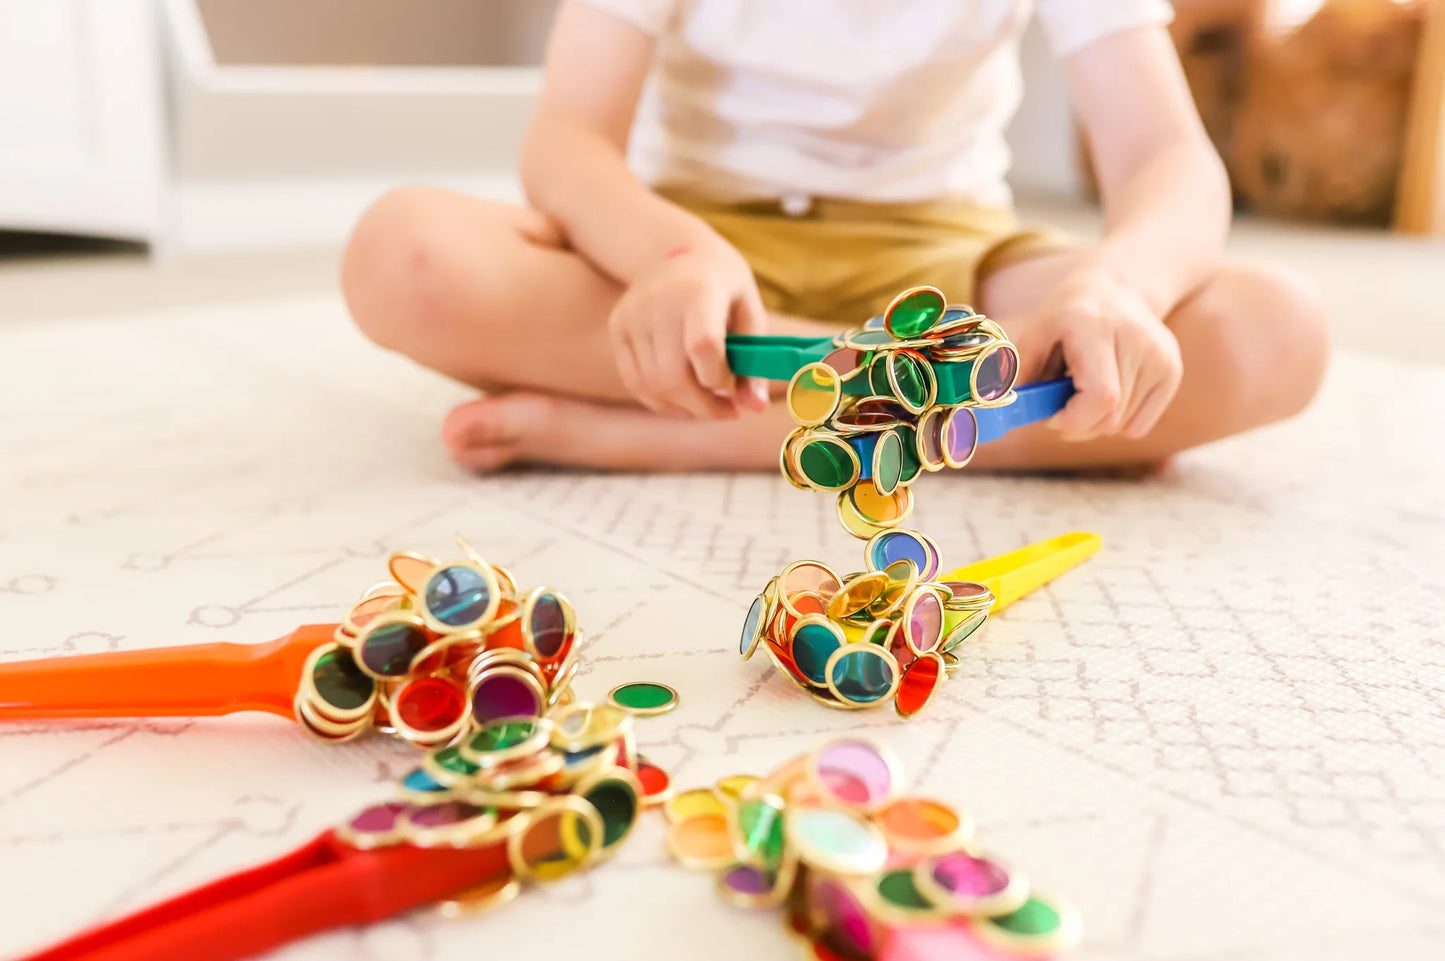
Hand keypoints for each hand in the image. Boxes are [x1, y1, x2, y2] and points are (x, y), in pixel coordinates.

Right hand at [608, 241, 771, 417]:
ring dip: (685, 408)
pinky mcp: (617, 327)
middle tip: (727, 411)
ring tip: (708, 403)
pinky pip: (635, 382)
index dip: (720, 378)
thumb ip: (754, 361)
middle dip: (704, 406)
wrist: (675, 251)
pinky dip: (661, 401)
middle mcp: (658, 301)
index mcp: (699, 290)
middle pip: (672, 376)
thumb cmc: (723, 286)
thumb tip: (755, 407)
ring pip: (653, 385)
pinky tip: (683, 400)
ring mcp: (632, 315)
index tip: (735, 386)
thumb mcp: (749, 312)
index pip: (703, 345)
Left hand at [1015, 267, 1182, 440]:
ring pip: (1123, 425)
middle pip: (1110, 417)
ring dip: (1096, 421)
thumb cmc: (1067, 316)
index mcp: (1094, 327)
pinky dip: (1118, 421)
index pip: (1101, 396)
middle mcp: (1135, 339)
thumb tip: (1004, 411)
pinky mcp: (1172, 370)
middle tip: (1062, 406)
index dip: (1074, 420)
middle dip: (1078, 425)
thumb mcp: (1035, 334)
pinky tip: (1109, 390)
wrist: (1119, 289)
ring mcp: (1160, 356)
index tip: (1054, 415)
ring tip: (1086, 387)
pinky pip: (1140, 425)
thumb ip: (1019, 374)